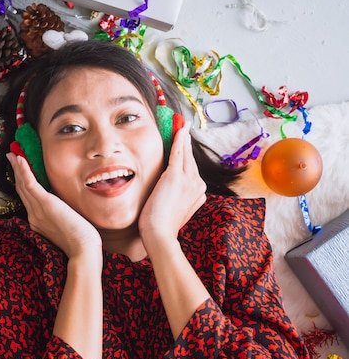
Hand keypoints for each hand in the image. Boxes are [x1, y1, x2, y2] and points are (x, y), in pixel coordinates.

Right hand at [7, 153, 101, 258]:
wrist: (82, 250)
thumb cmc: (80, 242)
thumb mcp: (66, 226)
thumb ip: (60, 216)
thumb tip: (64, 207)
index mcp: (38, 221)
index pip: (27, 198)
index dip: (22, 182)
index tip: (20, 170)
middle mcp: (34, 215)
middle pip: (21, 189)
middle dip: (16, 172)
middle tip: (11, 156)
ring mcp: (37, 210)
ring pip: (23, 185)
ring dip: (17, 167)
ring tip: (12, 154)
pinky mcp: (45, 204)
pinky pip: (30, 184)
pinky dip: (23, 171)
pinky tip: (19, 160)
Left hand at [138, 124, 206, 246]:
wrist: (160, 235)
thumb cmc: (161, 227)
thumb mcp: (174, 211)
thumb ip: (176, 199)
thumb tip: (169, 193)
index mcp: (198, 193)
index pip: (191, 170)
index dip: (187, 156)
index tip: (184, 143)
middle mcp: (198, 185)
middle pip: (190, 159)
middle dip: (186, 143)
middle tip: (183, 127)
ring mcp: (189, 180)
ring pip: (185, 154)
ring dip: (182, 137)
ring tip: (180, 124)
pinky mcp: (176, 176)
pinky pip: (178, 153)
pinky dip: (179, 139)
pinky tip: (180, 129)